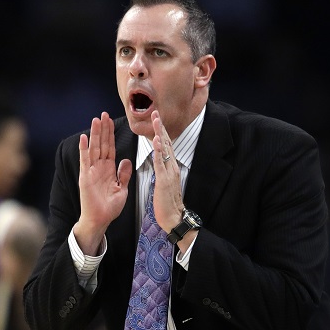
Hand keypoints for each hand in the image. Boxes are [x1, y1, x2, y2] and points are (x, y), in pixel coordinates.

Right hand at [74, 112, 131, 254]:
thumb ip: (124, 174)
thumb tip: (127, 160)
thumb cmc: (110, 208)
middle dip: (103, 129)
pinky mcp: (85, 177)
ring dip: (94, 134)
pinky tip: (84, 137)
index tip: (112, 121)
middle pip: (102, 144)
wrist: (100, 220)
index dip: (111, 134)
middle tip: (104, 114)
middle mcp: (99, 167)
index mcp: (109, 169)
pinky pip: (85, 160)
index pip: (110, 147)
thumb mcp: (122, 189)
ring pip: (94, 148)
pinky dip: (84, 149)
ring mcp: (91, 171)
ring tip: (96, 120)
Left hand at [150, 111, 183, 233]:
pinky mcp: (164, 180)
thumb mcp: (164, 183)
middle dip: (161, 126)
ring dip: (160, 132)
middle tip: (155, 111)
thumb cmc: (167, 203)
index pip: (166, 146)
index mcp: (171, 167)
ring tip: (156, 119)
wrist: (174, 218)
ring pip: (165, 149)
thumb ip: (163, 172)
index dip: (161, 132)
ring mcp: (170, 172)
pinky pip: (161, 162)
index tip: (156, 119)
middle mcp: (172, 167)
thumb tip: (160, 163)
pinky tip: (157, 140)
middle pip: (167, 142)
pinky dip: (159, 150)